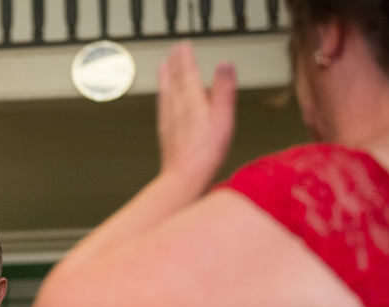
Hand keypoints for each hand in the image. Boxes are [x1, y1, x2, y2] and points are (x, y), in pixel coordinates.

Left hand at [157, 41, 235, 192]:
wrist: (183, 179)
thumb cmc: (205, 153)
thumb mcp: (223, 118)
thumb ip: (224, 90)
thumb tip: (225, 64)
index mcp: (192, 101)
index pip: (187, 72)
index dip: (186, 57)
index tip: (184, 45)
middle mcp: (177, 108)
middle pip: (174, 79)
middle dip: (175, 63)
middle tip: (174, 50)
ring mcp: (169, 120)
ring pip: (166, 92)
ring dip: (165, 77)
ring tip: (163, 66)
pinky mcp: (166, 133)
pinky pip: (163, 108)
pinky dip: (162, 97)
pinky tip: (162, 99)